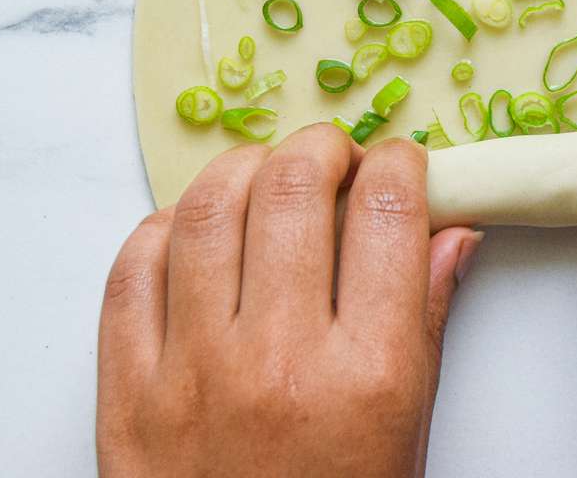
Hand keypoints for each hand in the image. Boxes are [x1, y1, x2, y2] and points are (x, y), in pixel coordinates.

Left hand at [97, 126, 483, 477]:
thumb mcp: (407, 430)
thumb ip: (426, 320)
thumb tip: (449, 230)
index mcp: (367, 375)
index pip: (389, 213)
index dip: (400, 163)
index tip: (400, 163)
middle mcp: (278, 361)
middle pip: (293, 190)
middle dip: (322, 147)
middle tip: (334, 156)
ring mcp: (191, 372)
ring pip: (205, 212)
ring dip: (242, 169)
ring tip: (266, 175)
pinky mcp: (127, 391)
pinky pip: (129, 272)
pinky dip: (163, 228)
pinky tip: (195, 229)